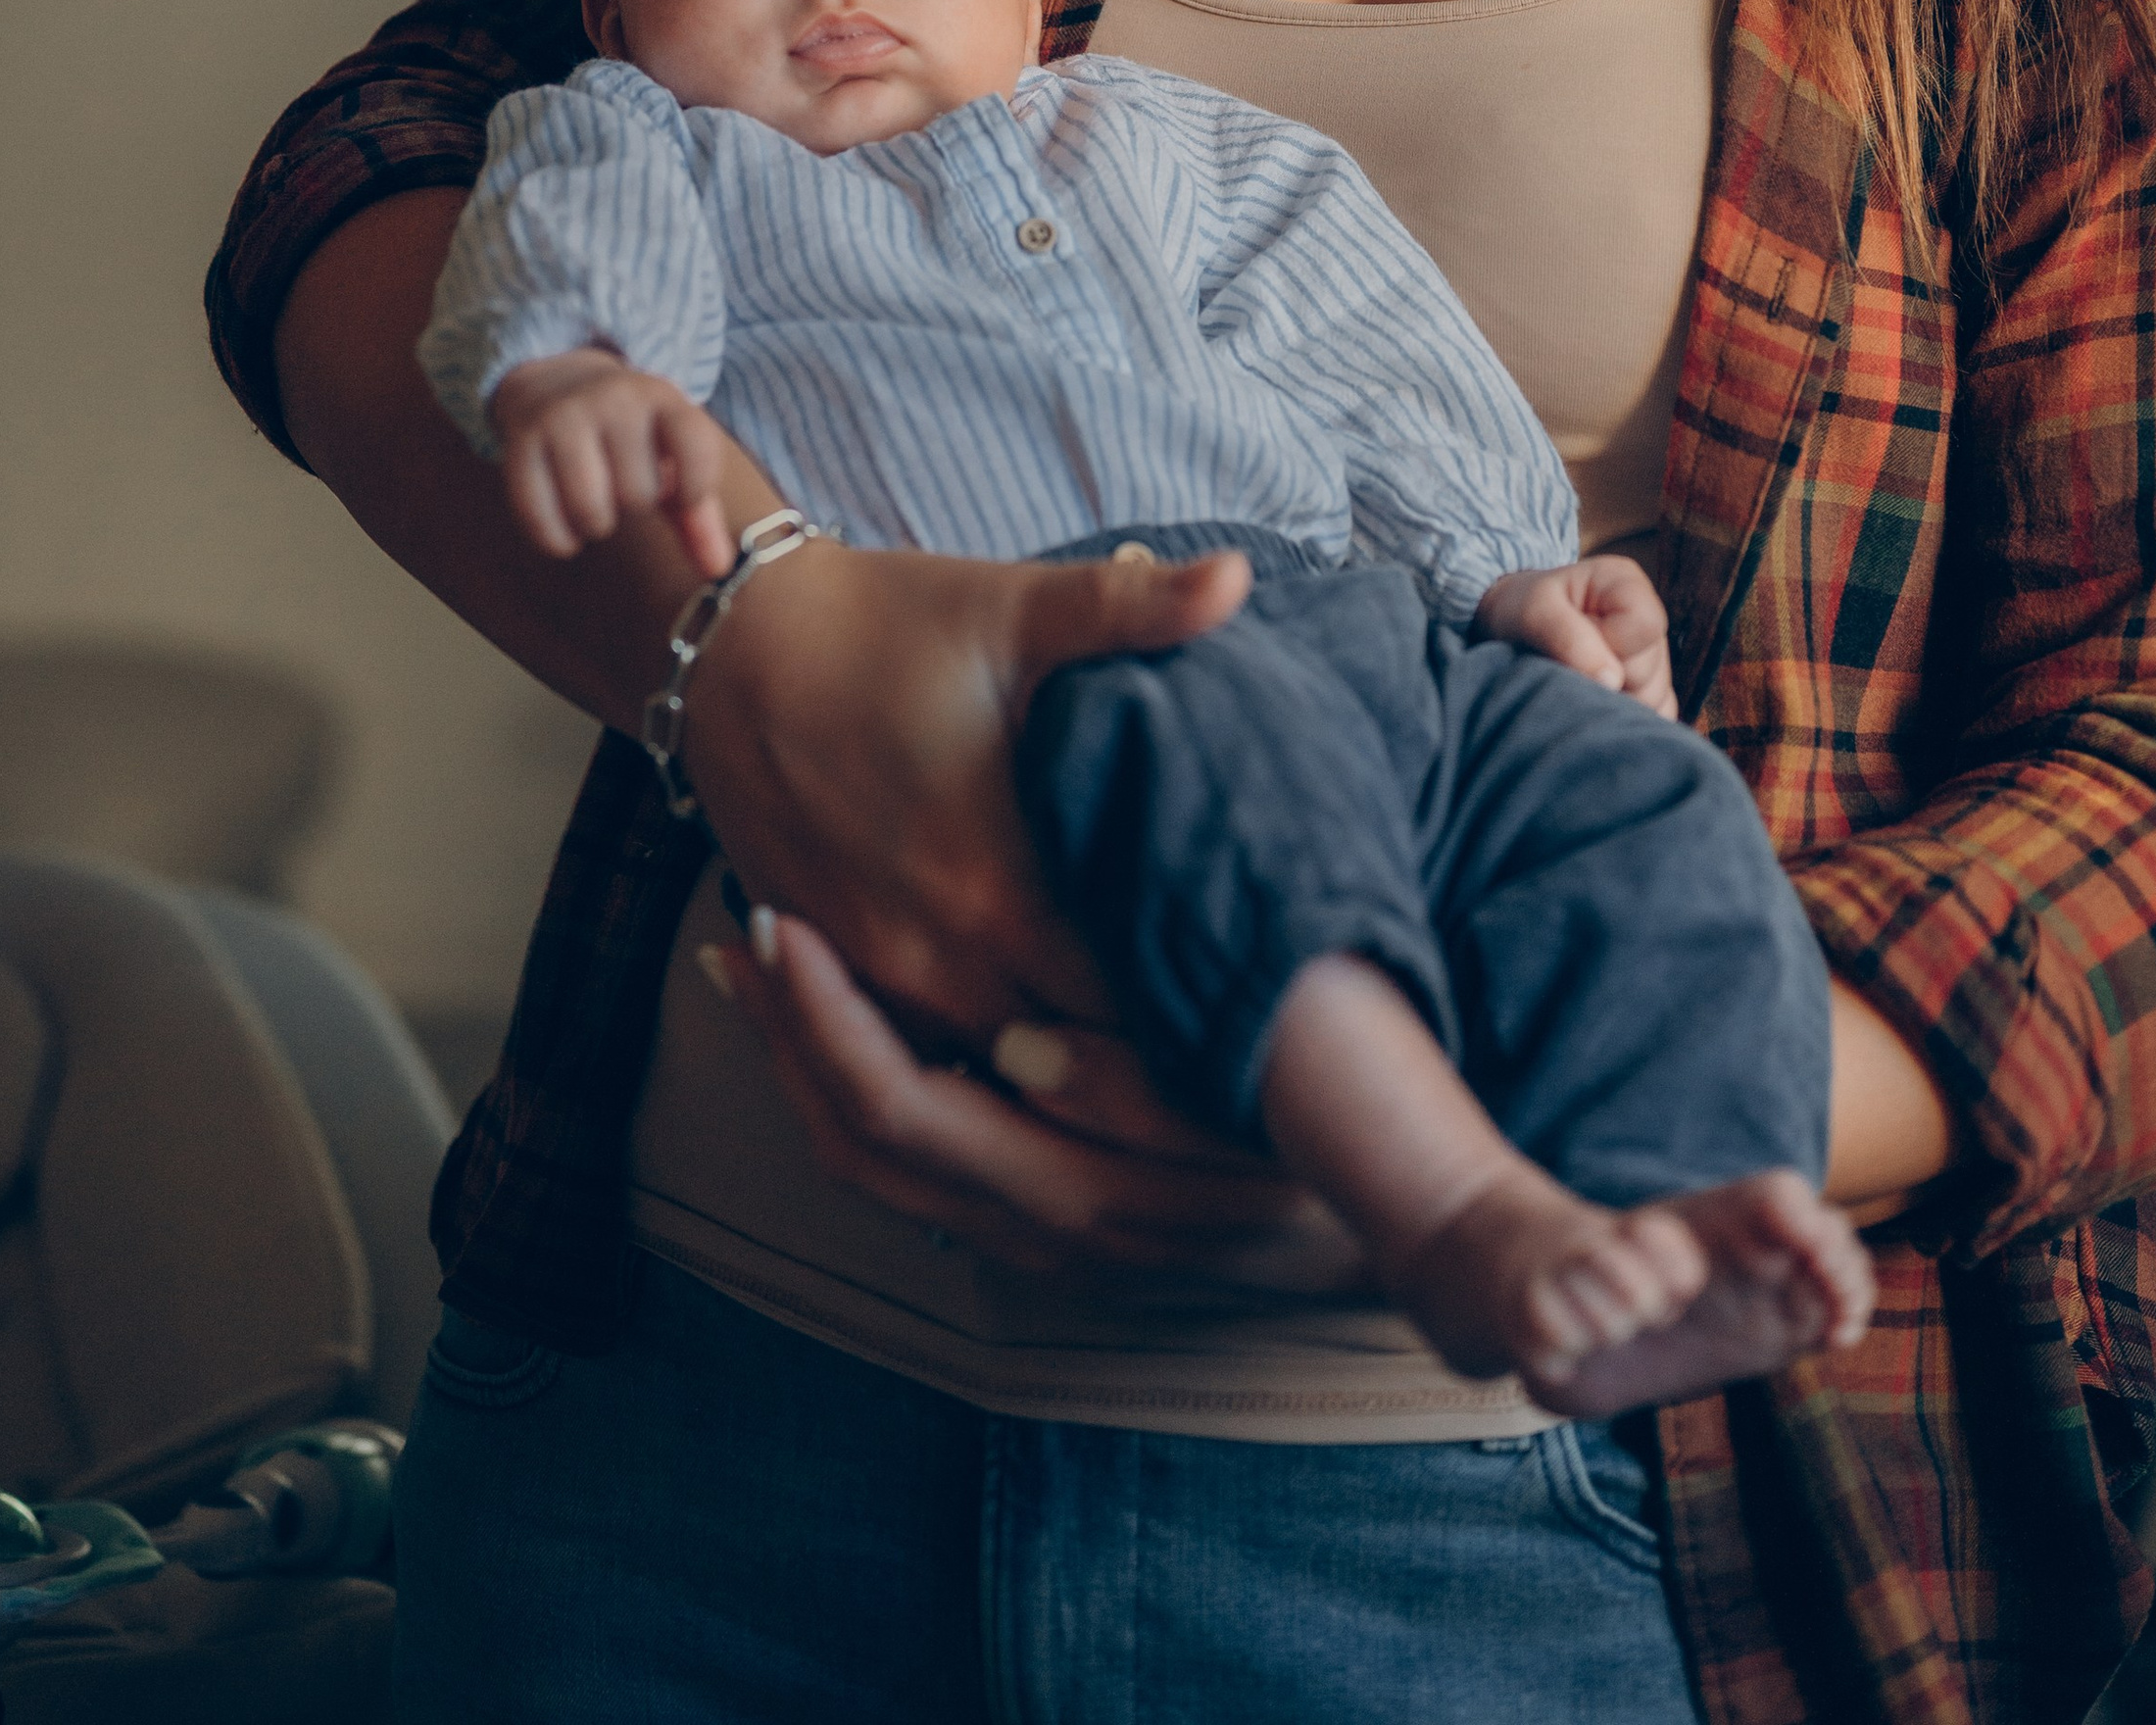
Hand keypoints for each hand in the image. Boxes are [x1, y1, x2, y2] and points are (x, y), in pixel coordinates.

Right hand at [489, 351, 740, 572]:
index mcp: (662, 398)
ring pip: (590, 509)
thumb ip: (698, 512)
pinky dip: (557, 540)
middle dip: (634, 505)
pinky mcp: (521, 441)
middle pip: (638, 494)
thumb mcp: (669, 455)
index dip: (695, 490)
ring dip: (595, 526)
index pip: (696, 447)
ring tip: (595, 507)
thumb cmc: (627, 435)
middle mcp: (613, 399)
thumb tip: (717, 568)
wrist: (556, 381)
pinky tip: (565, 528)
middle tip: (622, 485)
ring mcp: (564, 416)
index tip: (682, 498)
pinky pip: (539, 517)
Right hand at [677, 535, 1254, 1039]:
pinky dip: (992, 1069)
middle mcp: (935, 954)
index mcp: (994, 882)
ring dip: (1070, 1085)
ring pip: (994, 1080)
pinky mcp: (839, 973)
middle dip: (1151, 1077)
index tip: (1273, 1021)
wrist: (728, 650)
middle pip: (1069, 1066)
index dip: (1204, 1023)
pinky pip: (929, 1058)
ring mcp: (878, 974)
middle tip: (1239, 1080)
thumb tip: (1237, 577)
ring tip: (1169, 1095)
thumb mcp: (1011, 609)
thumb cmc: (882, 623)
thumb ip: (1130, 609)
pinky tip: (1059, 1074)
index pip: (1127, 1004)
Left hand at [716, 904, 1372, 1290]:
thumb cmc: (1342, 1125)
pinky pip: (920, 1163)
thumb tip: (1013, 1059)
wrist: (1411, 1211)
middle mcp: (1049, 1229)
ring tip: (753, 959)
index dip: (831, 1029)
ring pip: (879, 1161)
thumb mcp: (1264, 1098)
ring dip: (805, 1060)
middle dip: (792, 1035)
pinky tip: (840, 1012)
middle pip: (870, 1143)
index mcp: (1090, 1194)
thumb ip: (1144, 1088)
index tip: (787, 927)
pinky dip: (857, 1082)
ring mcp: (1046, 1231)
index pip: (912, 1117)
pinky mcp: (1052, 1213)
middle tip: (744, 923)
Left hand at [1480, 556, 1676, 716]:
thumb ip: (1567, 636)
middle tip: (1565, 662)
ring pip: (1653, 700)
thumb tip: (1611, 681)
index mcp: (1626, 585)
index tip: (1571, 641)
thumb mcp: (1533, 610)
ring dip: (1611, 701)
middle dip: (1604, 678)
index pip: (1644, 625)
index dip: (1610, 643)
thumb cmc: (1523, 609)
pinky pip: (1654, 716)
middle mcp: (1648, 621)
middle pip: (1650, 670)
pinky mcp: (1651, 693)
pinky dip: (1621, 718)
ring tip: (1575, 678)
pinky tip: (1593, 701)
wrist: (1509, 628)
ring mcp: (1655, 660)